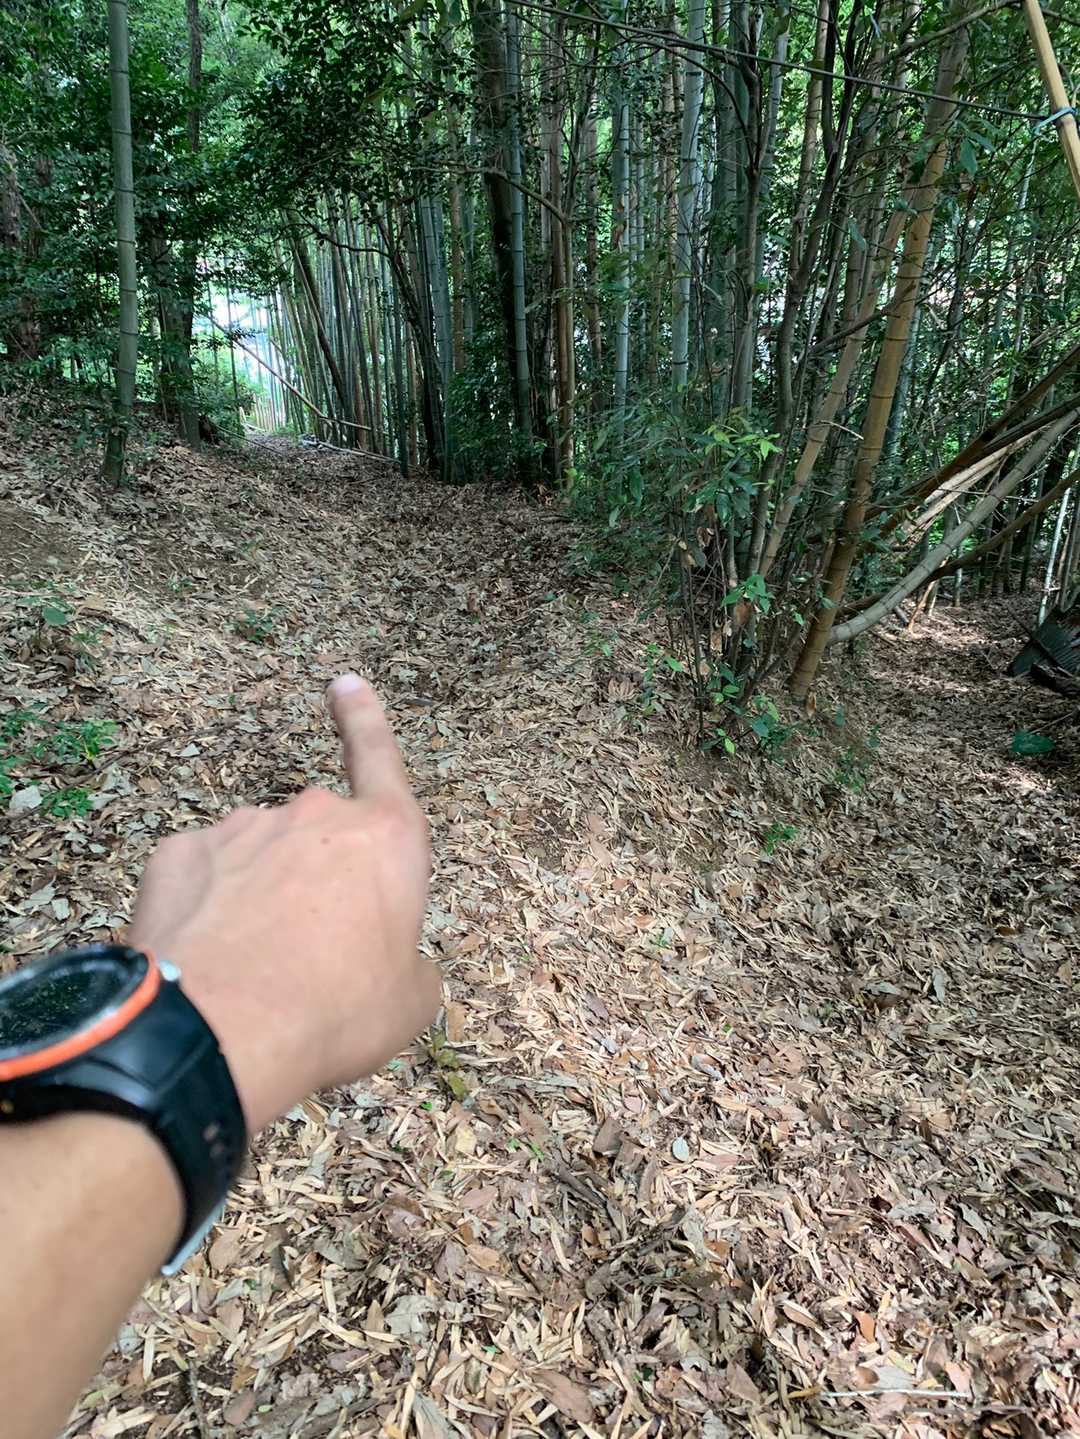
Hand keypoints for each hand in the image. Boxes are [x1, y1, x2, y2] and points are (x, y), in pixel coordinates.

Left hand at [129, 674, 439, 1130]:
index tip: (346, 684)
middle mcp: (314, 817)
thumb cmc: (335, 1012)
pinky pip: (201, 875)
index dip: (366, 720)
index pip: (380, 759)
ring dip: (259, 895)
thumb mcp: (409, 1004)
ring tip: (253, 967)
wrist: (220, 1031)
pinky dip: (206, 907)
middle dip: (316, 880)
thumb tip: (393, 959)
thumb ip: (410, 963)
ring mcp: (242, 829)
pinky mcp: (179, 853)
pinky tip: (206, 954)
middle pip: (319, 837)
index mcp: (384, 839)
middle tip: (310, 952)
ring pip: (257, 856)